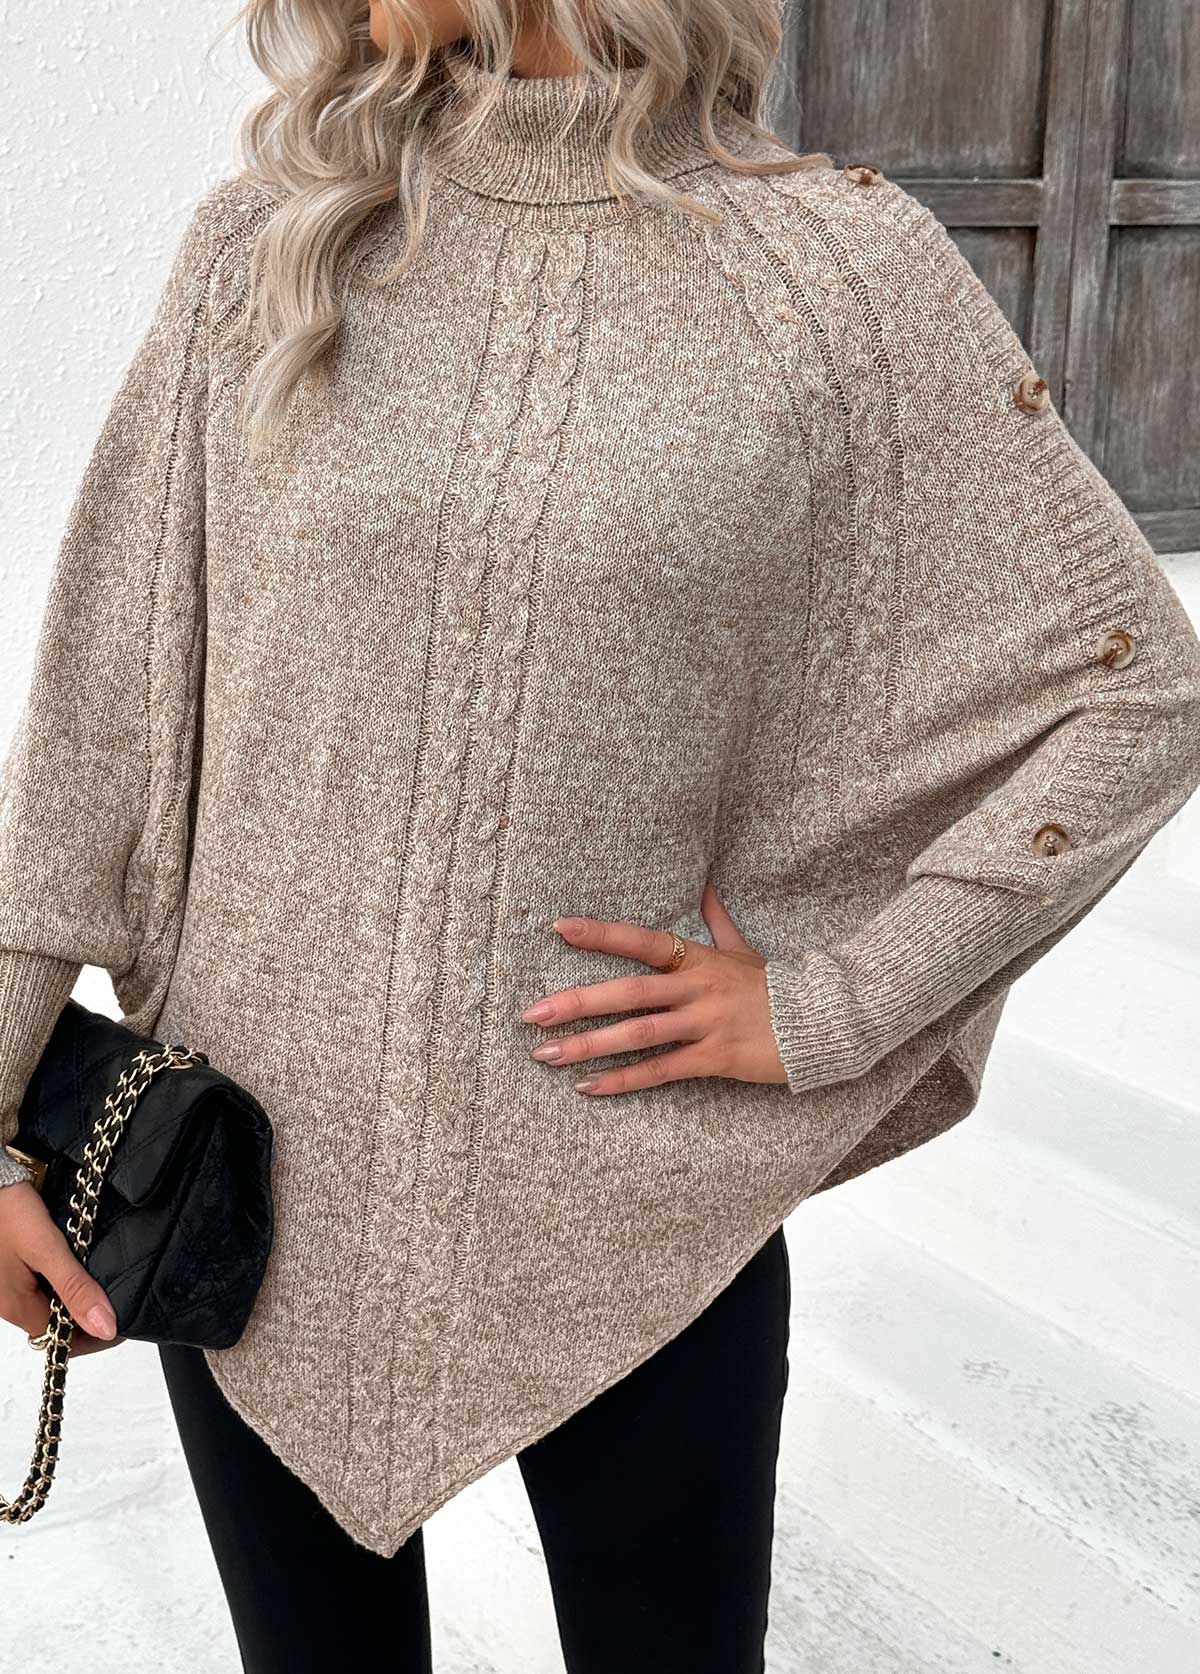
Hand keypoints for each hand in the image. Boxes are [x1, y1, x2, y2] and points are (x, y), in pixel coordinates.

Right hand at [0, 1182, 120, 1356]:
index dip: (94, 1335)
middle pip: (57, 1322)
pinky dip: (65, 1276)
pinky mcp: (13, 1264)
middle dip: (88, 1313)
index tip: (124, 1319)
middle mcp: (10, 1301)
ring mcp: (10, 1283)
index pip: (62, 1340)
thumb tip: (106, 1328)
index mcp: (16, 1307)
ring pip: (51, 1301)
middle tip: (122, 1294)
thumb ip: (75, 1288)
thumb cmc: (8, 1210)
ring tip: (107, 1275)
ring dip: (77, 1294)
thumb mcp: (47, 1248)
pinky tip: (80, 1259)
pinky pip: (44, 1281)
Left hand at [520, 880, 788, 1094]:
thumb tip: (704, 883)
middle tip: (531, 1014)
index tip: (559, 927)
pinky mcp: (714, 1058)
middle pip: (628, 992)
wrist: (822, 1021)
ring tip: (546, 1055)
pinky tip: (588, 1087)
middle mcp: (696, 988)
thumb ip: (717, 919)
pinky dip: (622, 1080)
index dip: (601, 933)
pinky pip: (660, 1070)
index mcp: (698, 958)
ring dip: (588, 1045)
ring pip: (637, 1034)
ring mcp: (704, 1024)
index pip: (641, 940)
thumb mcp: (744, 949)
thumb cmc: (776, 986)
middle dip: (576, 1002)